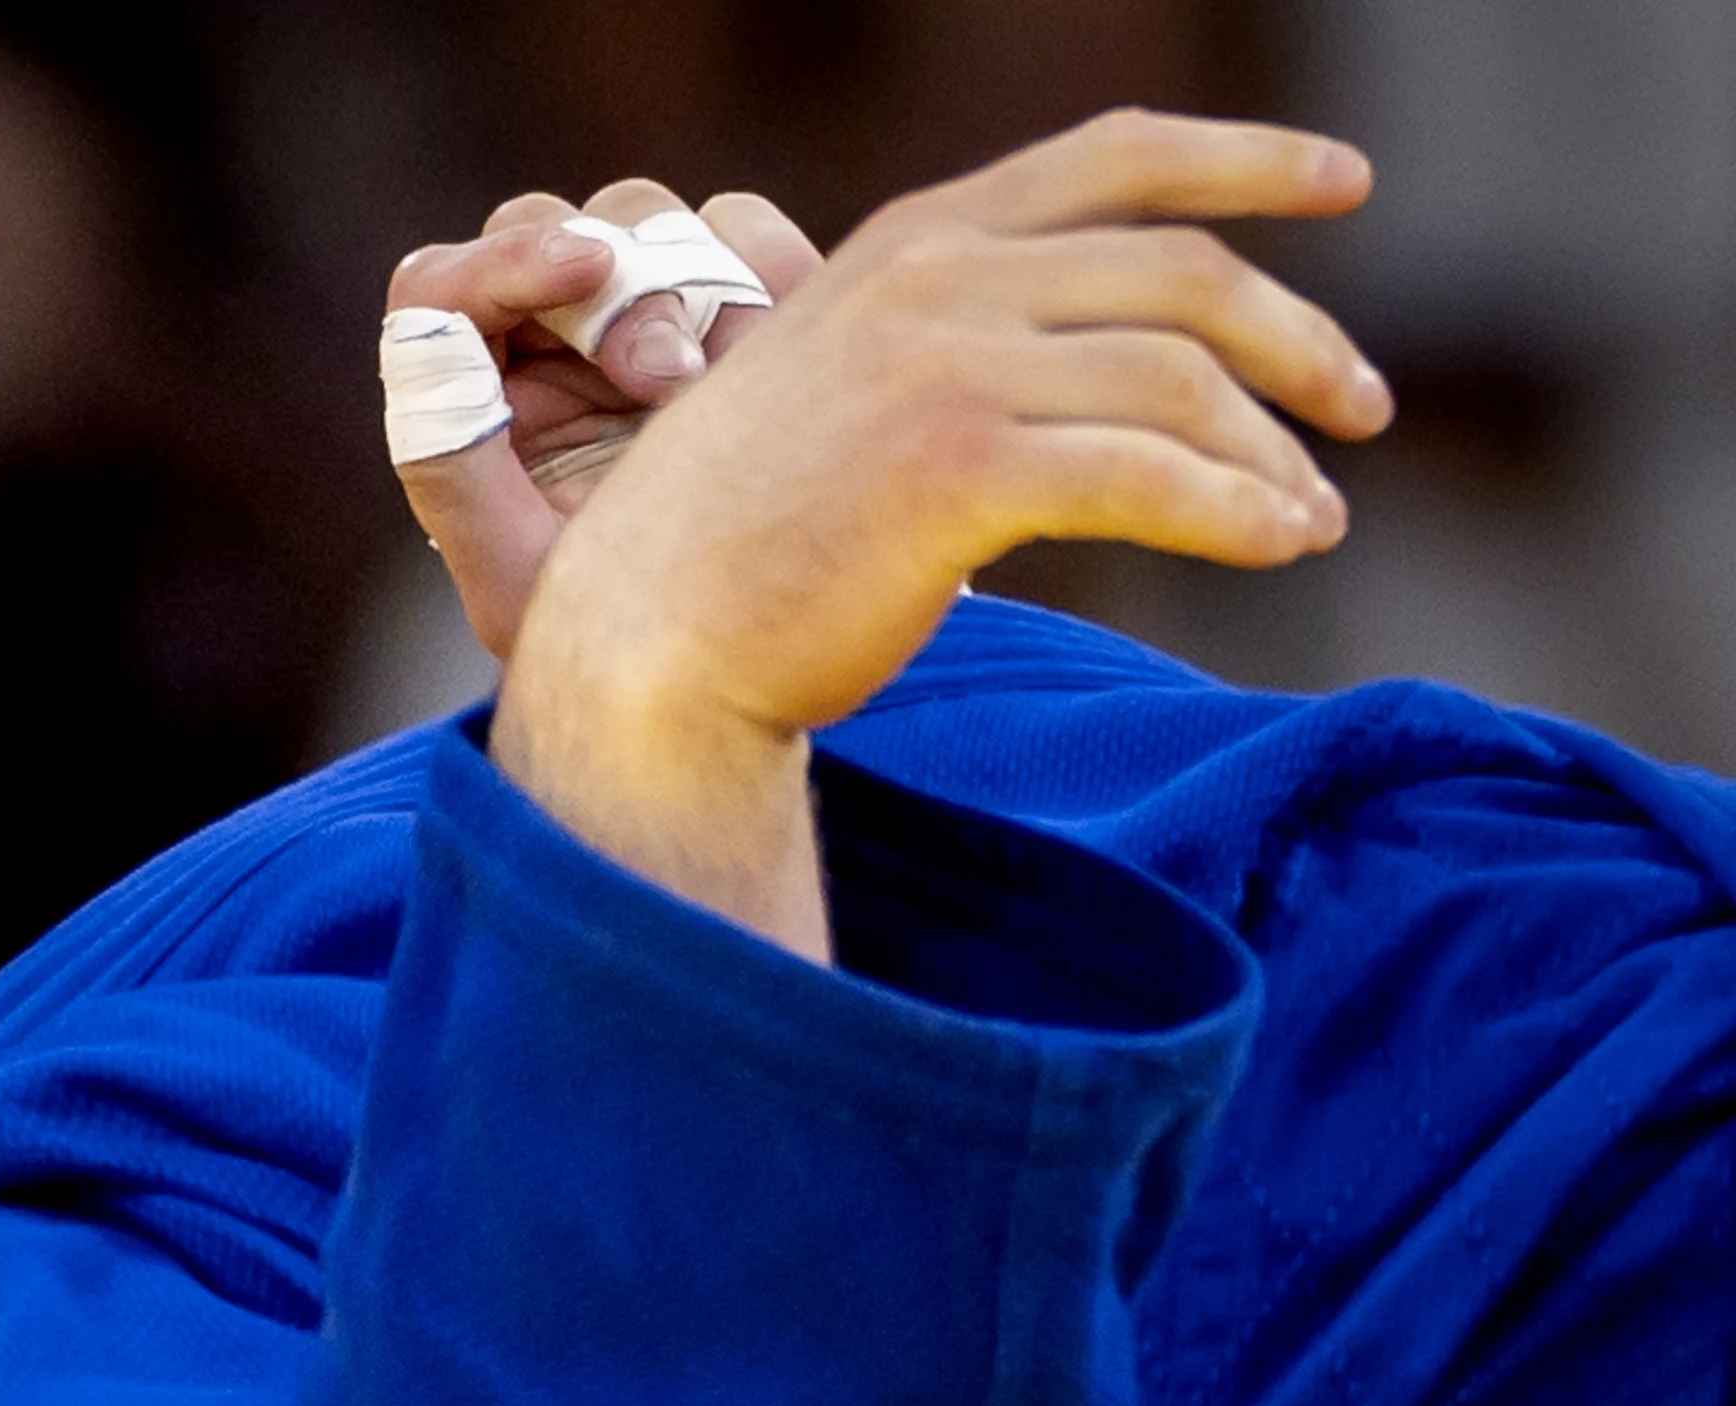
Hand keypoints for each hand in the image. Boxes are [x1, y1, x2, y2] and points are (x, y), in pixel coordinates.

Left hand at [386, 179, 820, 657]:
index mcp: (473, 411)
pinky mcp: (734, 310)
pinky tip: (782, 354)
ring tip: (730, 392)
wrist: (748, 665)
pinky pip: (744, 231)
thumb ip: (454, 469)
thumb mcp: (524, 586)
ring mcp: (639, 321)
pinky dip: (765, 268)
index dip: (506, 258)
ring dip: (695, 283)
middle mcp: (543, 351)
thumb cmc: (617, 650)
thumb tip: (429, 333)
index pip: (442, 288)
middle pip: (551, 227)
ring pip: (646, 217)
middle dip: (618, 287)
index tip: (586, 265)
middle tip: (671, 382)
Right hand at [493, 111, 1392, 957]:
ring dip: (1273, 451)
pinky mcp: (955, 473)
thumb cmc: (735, 552)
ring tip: (1314, 516)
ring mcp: (942, 369)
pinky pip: (1151, 478)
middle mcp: (933, 281)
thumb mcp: (840, 392)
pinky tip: (1282, 543)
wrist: (644, 647)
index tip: (1346, 182)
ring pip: (1180, 379)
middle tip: (1362, 408)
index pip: (1116, 157)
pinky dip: (1238, 511)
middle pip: (1180, 275)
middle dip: (1298, 341)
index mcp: (909, 242)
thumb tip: (1103, 382)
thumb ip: (954, 350)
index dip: (1246, 160)